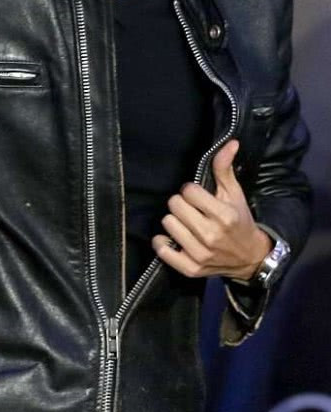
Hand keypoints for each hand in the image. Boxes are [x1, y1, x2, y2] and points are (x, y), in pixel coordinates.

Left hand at [152, 138, 272, 280]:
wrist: (250, 258)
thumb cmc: (239, 222)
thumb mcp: (235, 194)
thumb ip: (225, 168)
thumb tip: (229, 143)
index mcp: (224, 216)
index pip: (189, 191)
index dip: (192, 191)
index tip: (199, 196)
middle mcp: (211, 236)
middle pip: (174, 205)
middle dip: (181, 204)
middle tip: (192, 210)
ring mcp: (200, 254)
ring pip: (167, 224)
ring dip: (174, 221)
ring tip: (186, 223)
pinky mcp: (190, 269)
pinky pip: (162, 250)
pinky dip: (163, 243)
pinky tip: (173, 238)